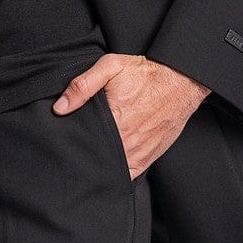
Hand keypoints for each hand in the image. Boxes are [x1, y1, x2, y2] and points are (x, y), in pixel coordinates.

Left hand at [52, 53, 209, 179]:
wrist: (182, 82)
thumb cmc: (147, 75)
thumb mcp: (111, 67)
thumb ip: (83, 85)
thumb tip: (60, 107)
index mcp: (114, 120)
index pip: (84, 140)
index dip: (72, 141)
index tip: (66, 140)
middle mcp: (126, 140)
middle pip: (95, 156)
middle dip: (84, 154)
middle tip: (75, 148)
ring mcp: (137, 153)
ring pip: (110, 168)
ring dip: (99, 164)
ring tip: (91, 156)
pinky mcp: (147, 158)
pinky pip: (127, 175)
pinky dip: (116, 173)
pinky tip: (108, 165)